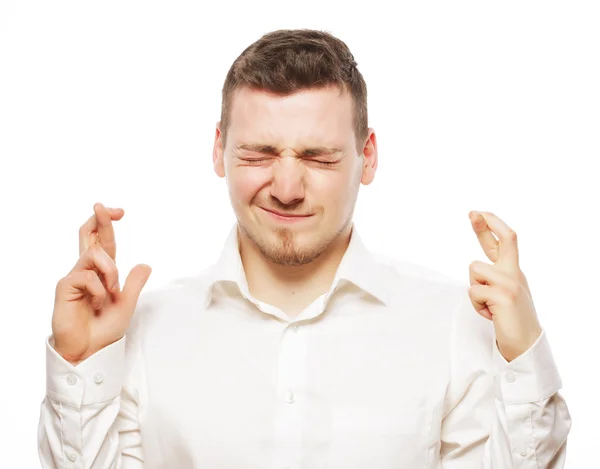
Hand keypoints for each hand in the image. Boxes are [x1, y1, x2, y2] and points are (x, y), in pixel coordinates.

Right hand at [51, 203, 151, 363]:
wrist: (90, 349)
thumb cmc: (104, 328)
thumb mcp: (127, 303)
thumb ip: (134, 283)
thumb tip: (145, 264)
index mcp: (101, 272)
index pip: (103, 242)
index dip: (108, 224)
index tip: (120, 211)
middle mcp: (86, 270)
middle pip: (88, 235)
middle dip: (98, 219)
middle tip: (103, 206)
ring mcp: (74, 277)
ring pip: (95, 255)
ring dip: (111, 272)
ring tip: (111, 293)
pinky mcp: (65, 286)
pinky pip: (88, 276)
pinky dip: (100, 289)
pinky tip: (98, 303)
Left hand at [467, 211, 541, 361]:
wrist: (525, 343)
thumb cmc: (510, 319)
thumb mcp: (504, 292)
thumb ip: (494, 277)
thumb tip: (478, 266)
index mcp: (513, 271)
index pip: (504, 241)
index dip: (491, 226)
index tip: (477, 213)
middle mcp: (514, 273)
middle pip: (504, 240)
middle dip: (486, 225)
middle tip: (472, 212)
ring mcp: (511, 282)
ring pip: (475, 271)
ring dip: (475, 290)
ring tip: (489, 306)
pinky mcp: (504, 295)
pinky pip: (474, 292)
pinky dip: (477, 306)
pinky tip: (491, 314)